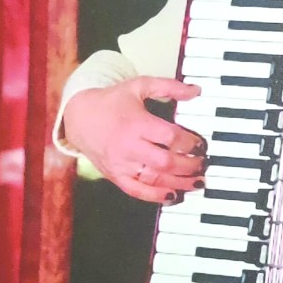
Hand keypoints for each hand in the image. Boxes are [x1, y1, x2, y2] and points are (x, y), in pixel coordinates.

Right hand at [63, 76, 205, 202]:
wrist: (78, 117)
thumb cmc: (112, 101)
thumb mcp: (139, 86)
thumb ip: (169, 87)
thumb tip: (195, 90)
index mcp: (137, 124)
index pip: (171, 137)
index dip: (191, 142)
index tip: (202, 144)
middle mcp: (129, 147)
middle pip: (165, 162)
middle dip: (190, 165)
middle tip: (204, 164)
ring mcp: (121, 165)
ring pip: (154, 180)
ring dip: (180, 183)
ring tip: (198, 181)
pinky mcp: (115, 176)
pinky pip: (137, 191)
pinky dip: (156, 196)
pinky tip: (174, 196)